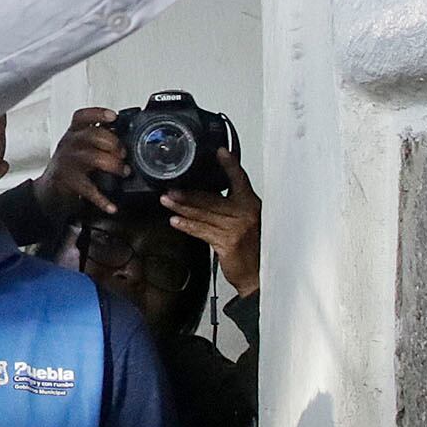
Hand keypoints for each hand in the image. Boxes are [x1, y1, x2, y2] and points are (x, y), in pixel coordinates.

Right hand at [34, 107, 127, 218]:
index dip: (98, 113)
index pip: (82, 116)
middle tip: (124, 154)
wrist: (48, 189)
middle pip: (93, 135)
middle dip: (114, 143)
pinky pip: (88, 189)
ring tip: (123, 172)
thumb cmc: (69, 165)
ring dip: (114, 165)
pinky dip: (102, 199)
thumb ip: (96, 138)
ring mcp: (67, 162)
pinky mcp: (68, 181)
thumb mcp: (78, 146)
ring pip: (93, 158)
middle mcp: (68, 144)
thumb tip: (123, 135)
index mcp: (73, 133)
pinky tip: (112, 206)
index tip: (113, 116)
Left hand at [156, 146, 260, 296]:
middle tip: (170, 187)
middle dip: (189, 193)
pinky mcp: (227, 243)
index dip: (230, 165)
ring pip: (204, 214)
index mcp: (251, 204)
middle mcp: (245, 213)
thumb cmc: (253, 247)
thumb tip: (208, 196)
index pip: (240, 180)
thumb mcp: (248, 221)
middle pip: (212, 198)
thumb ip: (232, 206)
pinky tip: (175, 221)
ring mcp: (236, 228)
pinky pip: (202, 231)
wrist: (259, 274)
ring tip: (167, 200)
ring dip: (182, 207)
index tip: (219, 152)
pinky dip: (187, 225)